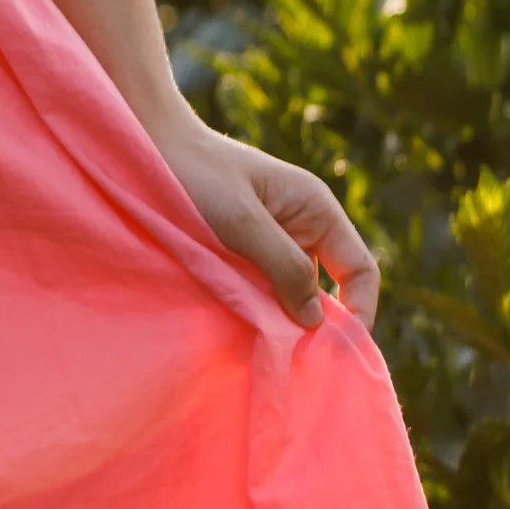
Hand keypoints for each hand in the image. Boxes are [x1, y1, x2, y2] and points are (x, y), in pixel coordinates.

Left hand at [152, 114, 378, 331]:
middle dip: (315, 325)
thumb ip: (283, 265)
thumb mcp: (242, 219)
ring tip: (262, 347)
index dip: (360, 311)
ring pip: (294, 296)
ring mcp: (275, 242)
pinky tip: (243, 328)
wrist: (149, 149)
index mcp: (316, 209)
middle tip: (292, 359)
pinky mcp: (247, 255)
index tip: (335, 350)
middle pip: (328, 290)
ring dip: (282, 321)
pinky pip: (266, 291)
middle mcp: (303, 227)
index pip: (360, 269)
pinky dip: (260, 311)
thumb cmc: (198, 174)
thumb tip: (316, 321)